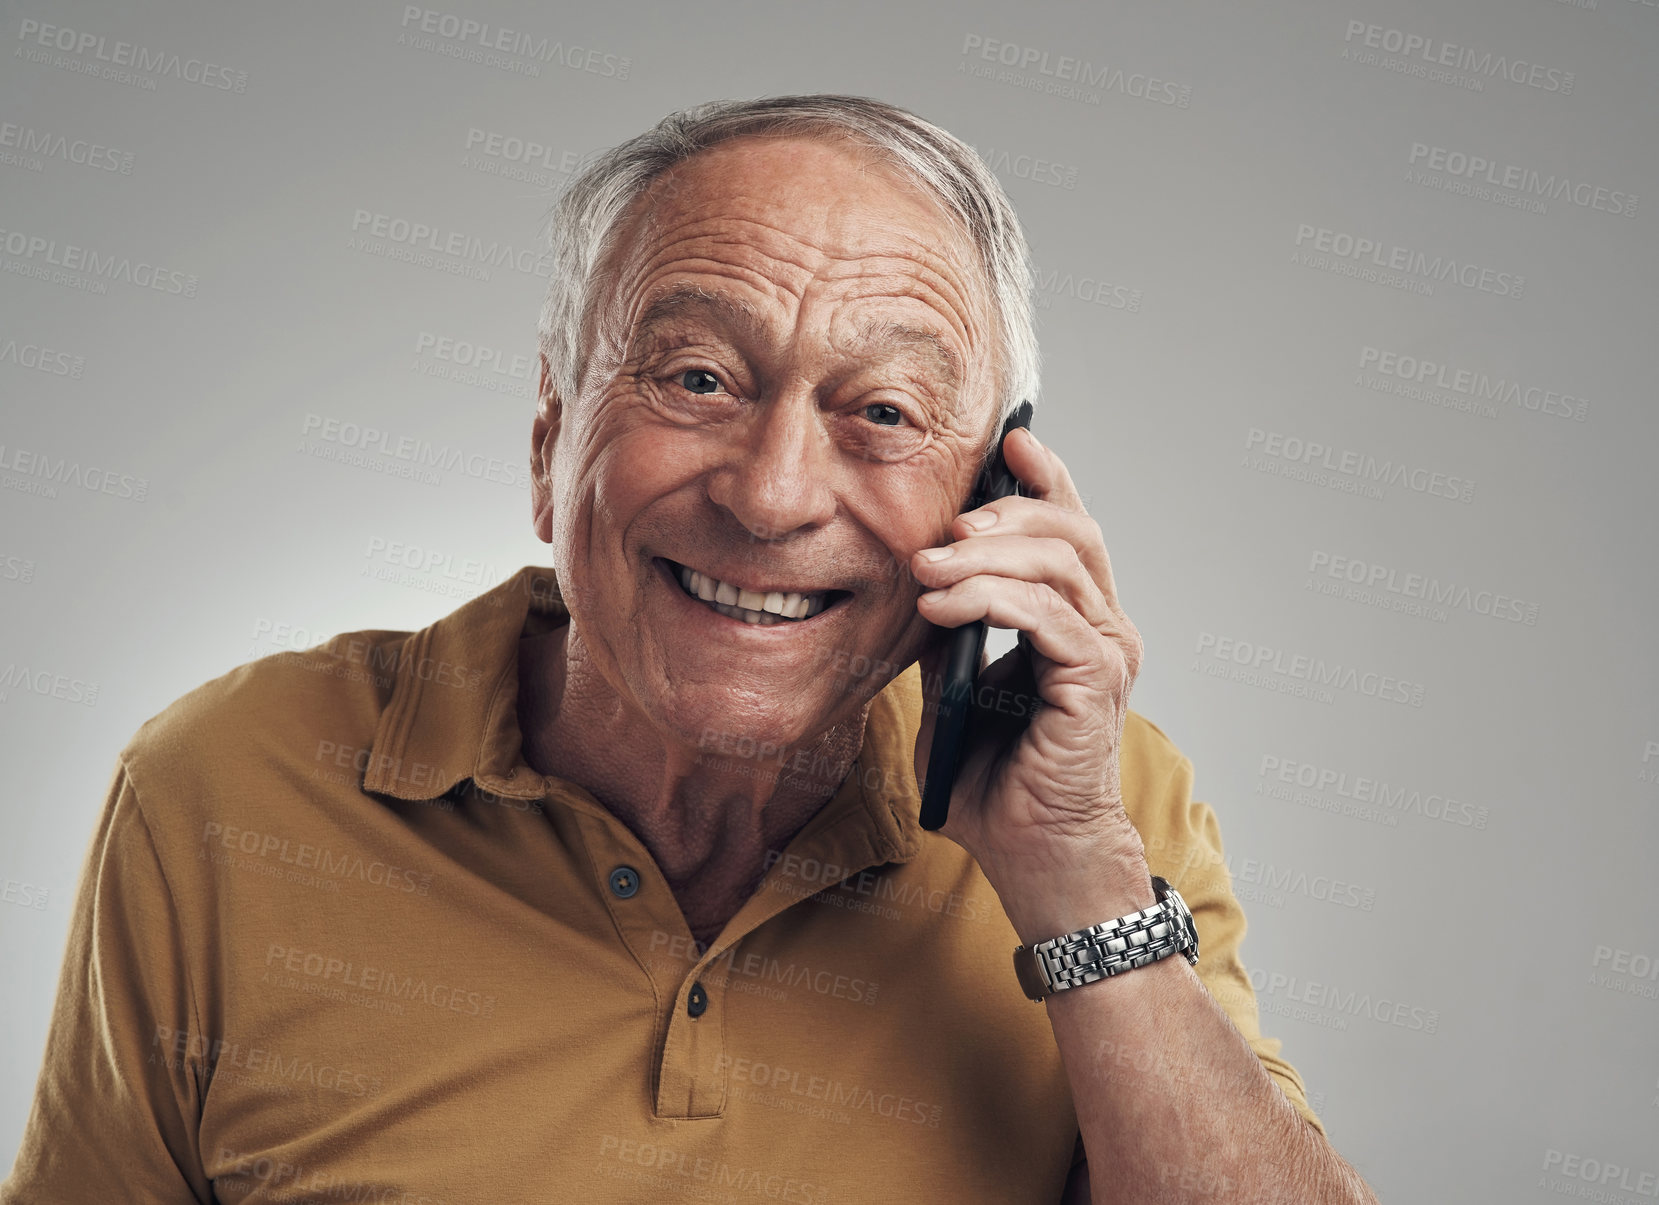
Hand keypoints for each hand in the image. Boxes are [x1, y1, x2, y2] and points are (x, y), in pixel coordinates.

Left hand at [910, 425, 1151, 927]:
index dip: (1045, 479)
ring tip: (929, 563)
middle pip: (1071, 531)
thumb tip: (921, 575)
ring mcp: (1105, 655)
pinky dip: (993, 598)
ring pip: (1060, 565)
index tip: (1008, 442)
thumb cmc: (996, 779)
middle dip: (1006, 509)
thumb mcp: (954, 685)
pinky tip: (945, 602)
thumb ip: (950, 630)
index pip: (1070, 529)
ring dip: (988, 552)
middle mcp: (1104, 629)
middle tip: (946, 517)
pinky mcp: (1094, 685)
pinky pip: (1049, 618)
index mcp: (1077, 620)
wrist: (1031, 853)